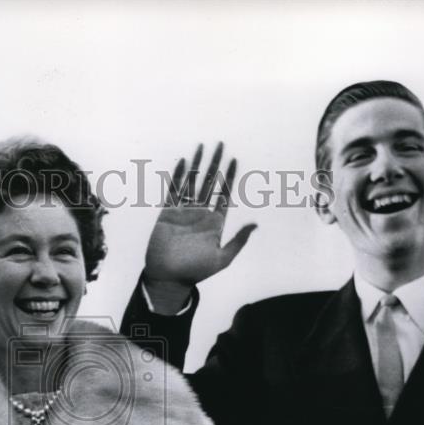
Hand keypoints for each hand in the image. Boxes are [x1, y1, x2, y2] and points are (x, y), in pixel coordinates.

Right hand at [144, 143, 256, 311]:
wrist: (169, 279)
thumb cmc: (196, 272)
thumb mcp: (223, 258)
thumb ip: (238, 241)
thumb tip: (256, 224)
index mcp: (214, 223)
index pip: (224, 194)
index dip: (230, 178)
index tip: (234, 160)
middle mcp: (200, 214)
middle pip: (209, 183)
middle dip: (215, 164)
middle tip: (221, 145)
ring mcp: (183, 212)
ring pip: (192, 183)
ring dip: (197, 165)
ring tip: (202, 147)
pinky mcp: (167, 214)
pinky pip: (174, 191)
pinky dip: (178, 176)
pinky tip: (183, 162)